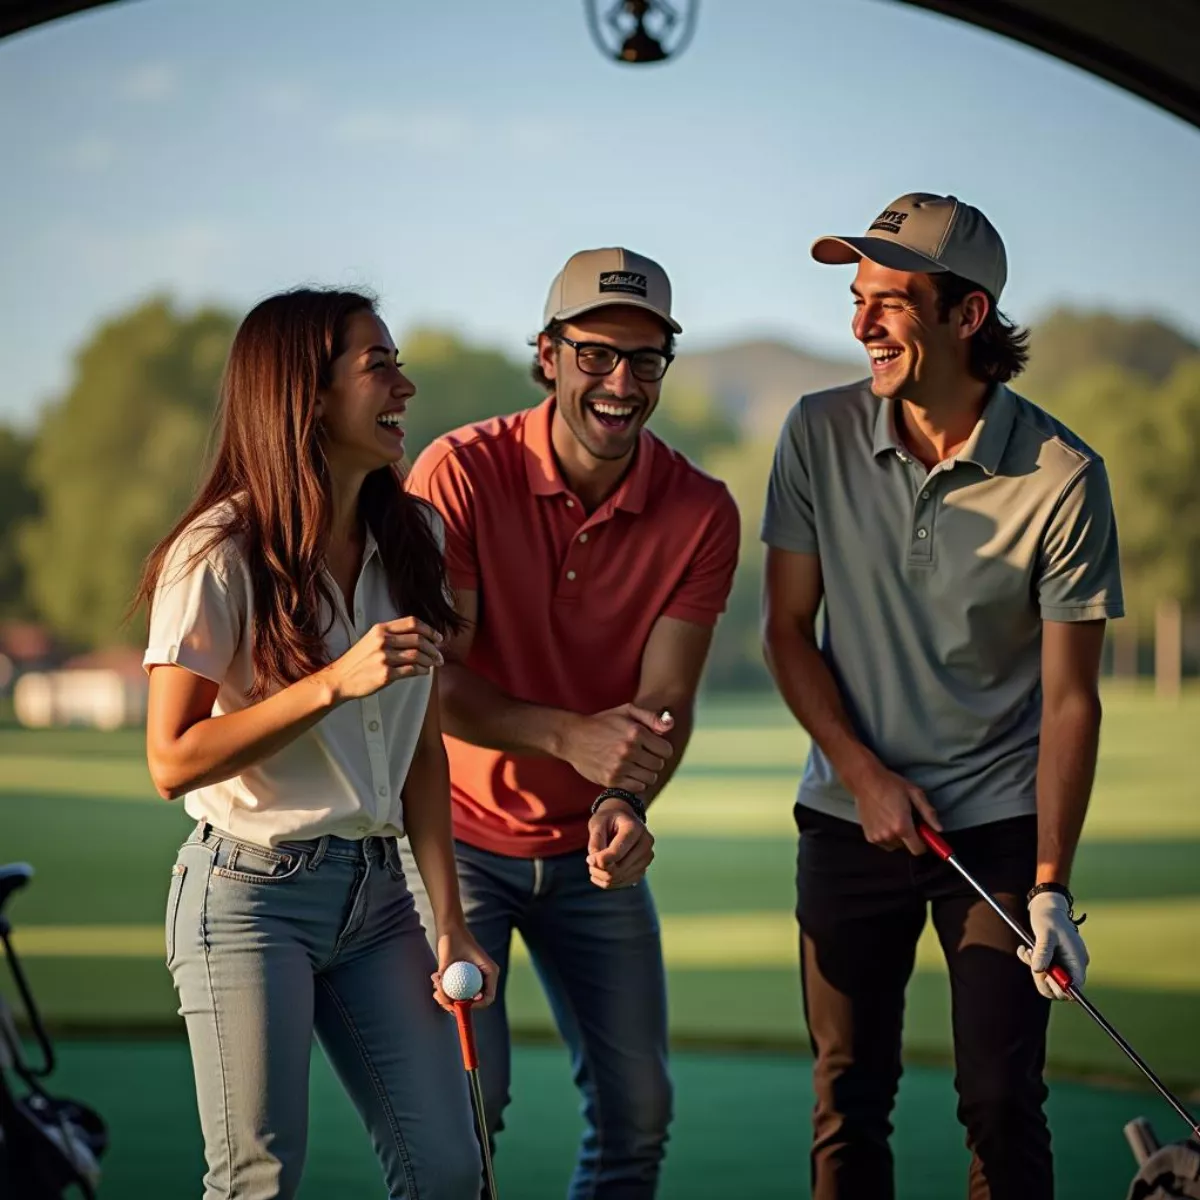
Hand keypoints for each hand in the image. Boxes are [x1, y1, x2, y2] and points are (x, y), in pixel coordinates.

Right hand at [324, 618, 443, 702]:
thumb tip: (420, 639)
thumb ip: (392, 636)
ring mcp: (384, 657)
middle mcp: (382, 641)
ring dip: (430, 660)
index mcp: (380, 629)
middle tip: (439, 655)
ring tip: (433, 664)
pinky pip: (411, 670)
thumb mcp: (371, 640)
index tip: (438, 638)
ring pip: (417, 655)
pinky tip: (424, 672)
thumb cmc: (357, 661)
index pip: (412, 623)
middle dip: (433, 648)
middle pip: (418, 639)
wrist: (340, 679)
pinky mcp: (386, 674)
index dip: (429, 630)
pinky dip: (422, 671)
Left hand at [430, 926, 499, 1013]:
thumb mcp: (449, 961)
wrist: (449, 930)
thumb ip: (447, 981)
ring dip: (447, 998)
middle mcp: (483, 977)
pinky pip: (457, 991)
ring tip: (436, 988)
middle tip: (440, 998)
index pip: (488, 998)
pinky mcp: (464, 977)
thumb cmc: (452, 941)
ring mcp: (474, 978)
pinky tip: (436, 979)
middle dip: (456, 1005)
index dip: (475, 1006)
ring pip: (463, 998)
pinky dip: (445, 991)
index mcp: (489, 972)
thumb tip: (450, 1002)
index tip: (458, 1004)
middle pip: (474, 1002)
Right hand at [561, 705, 673, 793]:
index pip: (666, 750)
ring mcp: (620, 767)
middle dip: (654, 760)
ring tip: (636, 765)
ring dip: (646, 772)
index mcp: (635, 732)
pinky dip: (636, 782)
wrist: (572, 737)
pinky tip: (628, 773)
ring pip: (650, 778)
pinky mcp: (611, 780)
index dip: (662, 748)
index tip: (653, 747)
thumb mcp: (626, 711)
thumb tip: (670, 725)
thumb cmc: (602, 722)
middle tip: (643, 756)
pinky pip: (637, 787)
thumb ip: (651, 717)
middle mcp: (629, 750)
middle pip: (659, 765)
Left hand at [586, 800, 654, 888]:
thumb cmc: (608, 820)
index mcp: (634, 828)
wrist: (623, 819)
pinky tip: (601, 873)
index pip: (617, 853)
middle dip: (599, 869)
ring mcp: (647, 857)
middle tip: (590, 861)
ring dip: (602, 876)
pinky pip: (624, 883)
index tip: (589, 858)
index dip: (600, 860)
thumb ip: (595, 843)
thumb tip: (596, 863)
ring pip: (620, 878)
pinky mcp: (643, 868)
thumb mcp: (597, 824)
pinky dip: (609, 882)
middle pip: (619, 868)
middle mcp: (646, 843)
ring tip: (595, 865)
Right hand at [850, 762, 941, 854]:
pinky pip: (884, 843)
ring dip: (897, 837)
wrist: (865, 780)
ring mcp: (877, 837)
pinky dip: (886, 836)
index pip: (918, 850)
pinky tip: (884, 821)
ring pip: (895, 846)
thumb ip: (928, 813)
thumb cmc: (891, 784)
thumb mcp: (914, 793)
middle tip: (906, 820)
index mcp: (902, 827)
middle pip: (907, 847)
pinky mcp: (868, 836)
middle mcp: (889, 835)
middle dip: (910, 837)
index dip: (924, 844)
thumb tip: (939, 829)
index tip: (923, 834)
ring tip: (893, 819)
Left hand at [1018, 891, 1087, 999]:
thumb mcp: (1045, 933)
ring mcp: (1063, 962)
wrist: (1045, 905)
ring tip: (1029, 951)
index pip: (1075, 987)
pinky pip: (1043, 970)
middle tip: (1032, 960)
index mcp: (1077, 960)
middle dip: (1042, 977)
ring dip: (1034, 968)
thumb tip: (1038, 970)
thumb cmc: (1048, 916)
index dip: (1059, 987)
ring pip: (1048, 979)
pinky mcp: (1053, 959)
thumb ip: (1043, 952)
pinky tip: (1026, 950)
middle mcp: (1073, 964)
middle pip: (1060, 988)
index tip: (1045, 974)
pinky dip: (1032, 962)